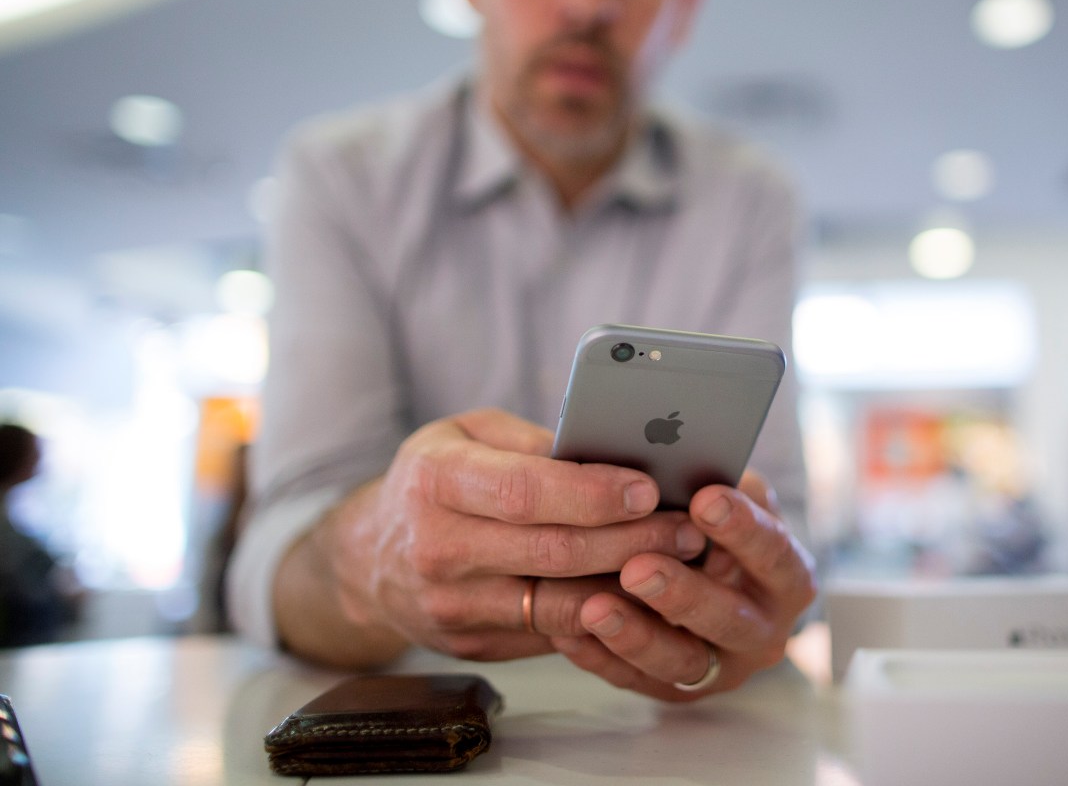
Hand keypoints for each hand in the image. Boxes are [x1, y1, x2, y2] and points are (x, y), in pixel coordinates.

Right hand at [276, 408, 707, 666]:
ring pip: (559, 602)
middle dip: (631, 540)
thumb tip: (612, 450)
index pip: (523, 491)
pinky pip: (550, 632)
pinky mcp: (472, 645)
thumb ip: (532, 440)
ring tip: (678, 561)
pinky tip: (642, 593)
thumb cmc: (434, 479)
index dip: (592, 492)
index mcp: (436, 480)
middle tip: (687, 529)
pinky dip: (603, 613)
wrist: (369, 560)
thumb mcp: (466, 434)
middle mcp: (438, 548)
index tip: (648, 487)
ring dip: (628, 585)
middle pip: (553, 551)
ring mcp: (452, 606)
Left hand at [550, 471, 817, 700]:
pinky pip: (636, 680)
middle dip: (683, 592)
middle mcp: (764, 629)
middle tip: (638, 566)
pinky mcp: (676, 690)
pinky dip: (601, 657)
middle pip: (730, 618)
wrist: (707, 576)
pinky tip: (568, 632)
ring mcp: (722, 666)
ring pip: (682, 661)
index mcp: (788, 575)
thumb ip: (717, 483)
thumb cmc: (713, 526)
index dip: (743, 528)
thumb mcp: (730, 498)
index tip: (706, 499)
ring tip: (594, 606)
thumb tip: (683, 456)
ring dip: (636, 635)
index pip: (775, 553)